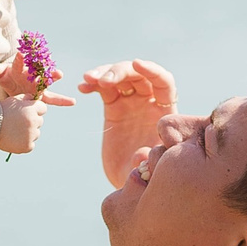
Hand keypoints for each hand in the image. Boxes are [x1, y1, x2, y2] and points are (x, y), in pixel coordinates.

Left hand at [0, 51, 77, 108]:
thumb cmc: (8, 78)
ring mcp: (38, 84)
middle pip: (36, 69)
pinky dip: (62, 100)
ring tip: (59, 74)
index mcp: (20, 68)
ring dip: (53, 76)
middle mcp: (31, 74)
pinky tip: (72, 102)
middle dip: (41, 65)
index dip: (20, 58)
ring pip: (46, 81)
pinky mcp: (42, 94)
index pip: (19, 62)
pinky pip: (53, 98)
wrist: (16, 85)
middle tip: (45, 58)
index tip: (21, 53)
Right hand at [0, 100, 47, 154]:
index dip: (35, 110)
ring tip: (15, 131)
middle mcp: (34, 122)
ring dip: (29, 133)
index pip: (43, 109)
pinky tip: (15, 139)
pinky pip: (31, 144)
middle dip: (31, 121)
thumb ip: (26, 98)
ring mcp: (31, 135)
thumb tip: (34, 99)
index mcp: (32, 109)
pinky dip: (25, 143)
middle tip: (18, 122)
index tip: (27, 112)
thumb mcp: (14, 99)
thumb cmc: (1, 111)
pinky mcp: (27, 146)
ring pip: (36, 134)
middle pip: (39, 121)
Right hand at [76, 60, 178, 188]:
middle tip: (103, 81)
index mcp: (164, 112)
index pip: (164, 82)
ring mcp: (131, 103)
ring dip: (105, 73)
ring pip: (120, 77)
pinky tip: (82, 88)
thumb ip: (146, 162)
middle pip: (139, 75)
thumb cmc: (145, 177)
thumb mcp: (147, 172)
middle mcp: (149, 102)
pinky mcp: (114, 107)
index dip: (152, 70)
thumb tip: (141, 154)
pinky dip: (94, 84)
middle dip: (121, 71)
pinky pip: (105, 88)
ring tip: (88, 80)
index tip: (136, 64)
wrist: (131, 181)